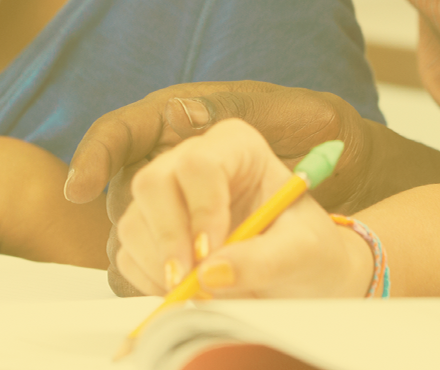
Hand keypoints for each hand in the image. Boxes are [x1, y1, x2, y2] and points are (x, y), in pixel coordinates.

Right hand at [65, 82, 379, 293]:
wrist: (306, 275)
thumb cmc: (313, 250)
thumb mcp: (305, 252)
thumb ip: (264, 259)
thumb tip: (209, 272)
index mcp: (235, 145)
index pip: (197, 162)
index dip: (197, 208)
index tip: (209, 252)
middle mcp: (192, 162)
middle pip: (151, 182)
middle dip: (165, 235)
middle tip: (188, 281)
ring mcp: (167, 197)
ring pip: (131, 220)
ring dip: (157, 263)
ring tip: (197, 293)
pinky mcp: (151, 232)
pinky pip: (126, 253)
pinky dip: (147, 279)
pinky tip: (181, 293)